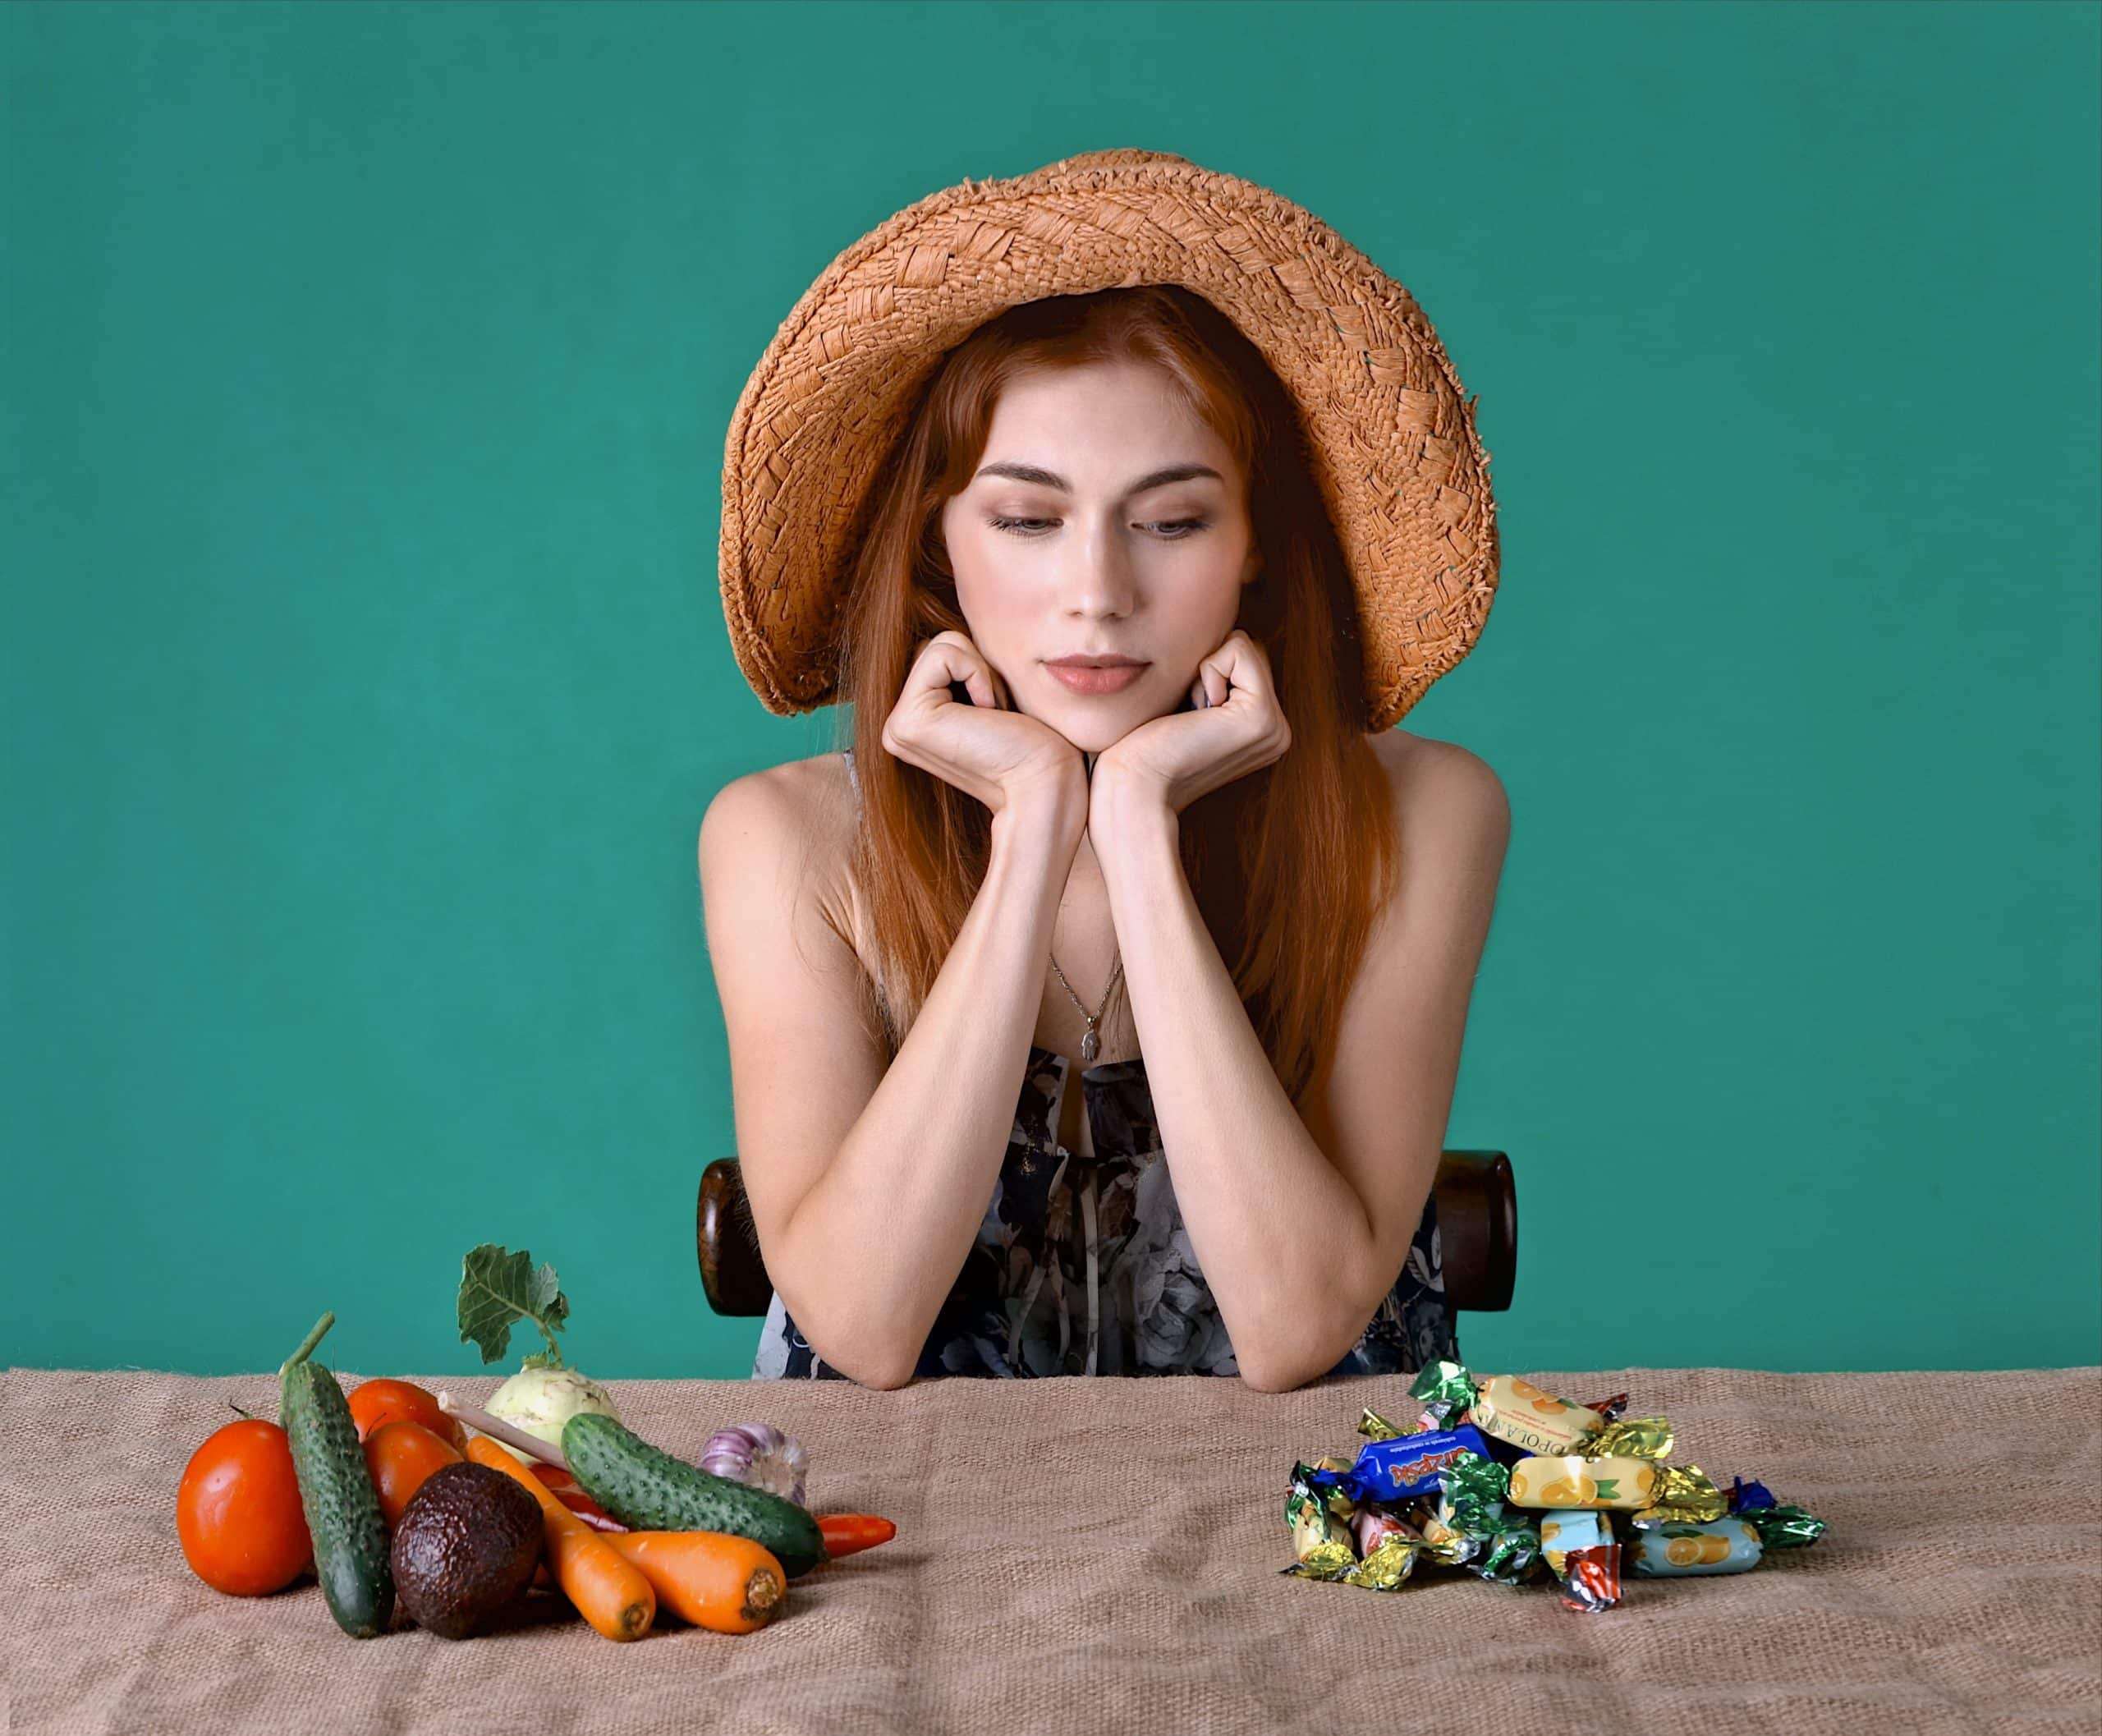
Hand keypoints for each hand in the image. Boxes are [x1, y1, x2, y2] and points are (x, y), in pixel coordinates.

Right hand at [880, 631, 1085, 816]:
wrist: (1046, 783)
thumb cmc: (1035, 744)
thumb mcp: (993, 696)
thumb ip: (965, 671)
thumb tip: (956, 632)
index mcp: (916, 721)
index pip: (944, 653)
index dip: (983, 668)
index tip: (1001, 712)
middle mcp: (899, 725)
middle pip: (939, 643)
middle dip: (981, 666)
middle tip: (999, 713)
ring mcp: (898, 726)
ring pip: (941, 643)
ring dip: (982, 671)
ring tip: (995, 714)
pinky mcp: (908, 721)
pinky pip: (944, 653)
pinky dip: (978, 673)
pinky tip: (989, 713)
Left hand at [1090, 629, 1291, 821]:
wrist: (1135, 785)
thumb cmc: (1145, 746)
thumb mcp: (1190, 705)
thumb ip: (1218, 679)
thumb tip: (1224, 636)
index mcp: (1264, 729)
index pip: (1245, 660)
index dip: (1206, 671)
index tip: (1188, 714)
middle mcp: (1278, 730)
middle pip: (1249, 650)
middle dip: (1210, 668)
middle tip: (1189, 714)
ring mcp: (1275, 727)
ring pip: (1245, 646)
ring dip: (1206, 671)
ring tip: (1192, 714)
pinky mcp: (1261, 716)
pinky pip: (1239, 649)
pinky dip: (1208, 670)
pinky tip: (1196, 711)